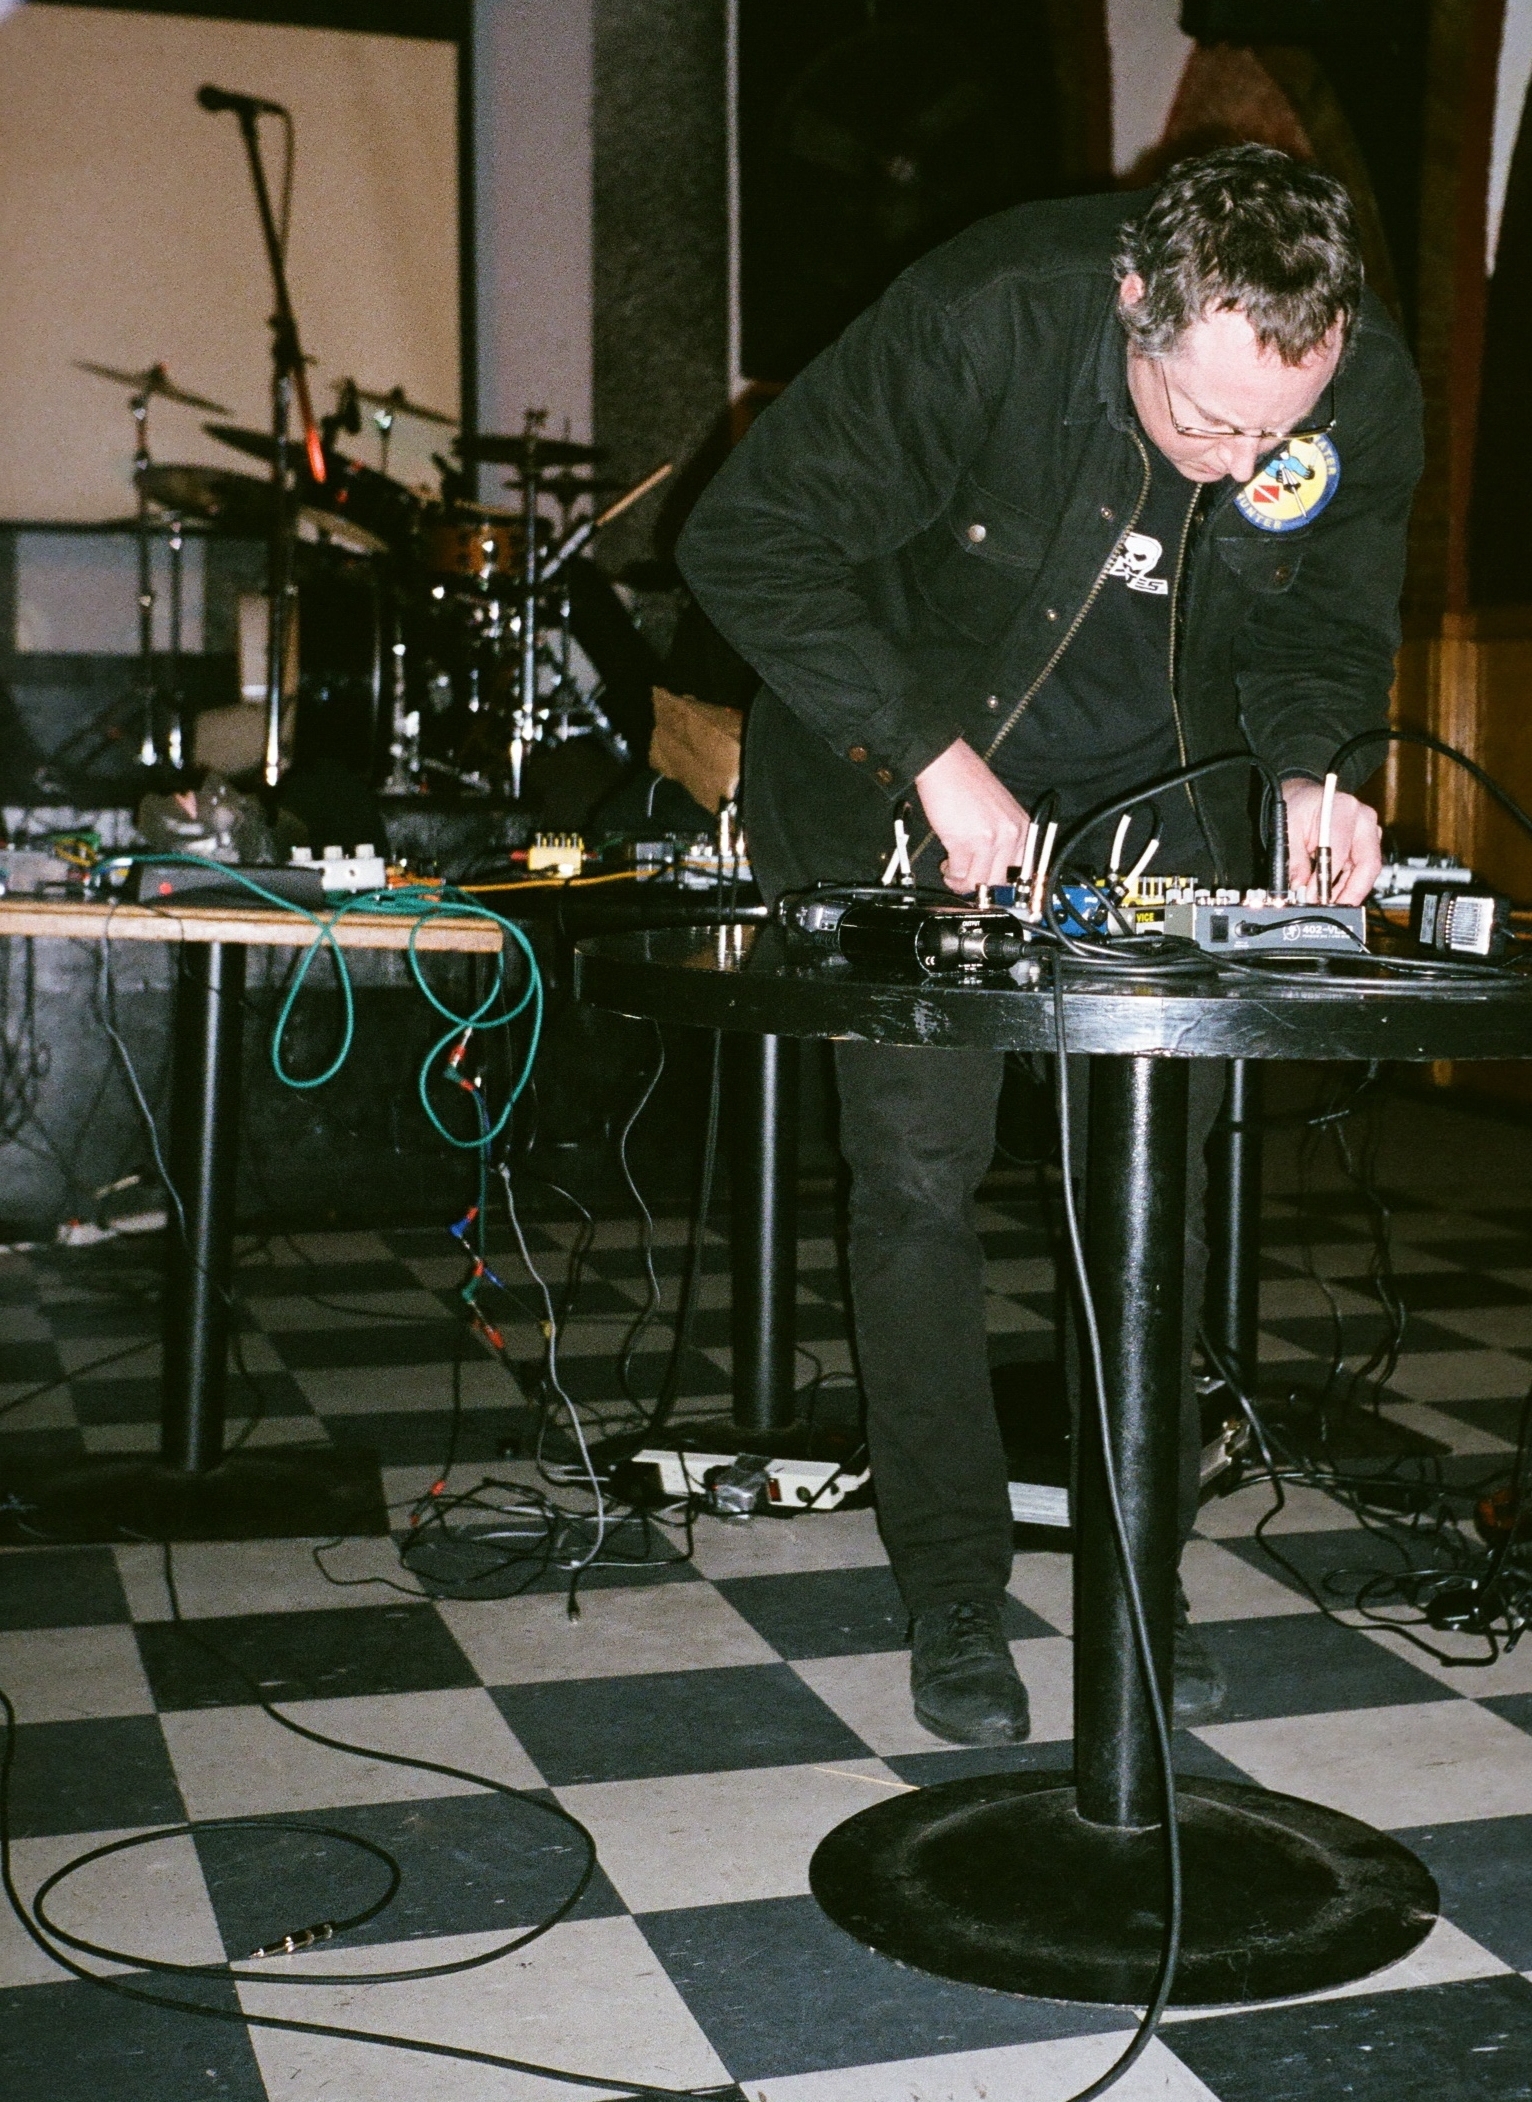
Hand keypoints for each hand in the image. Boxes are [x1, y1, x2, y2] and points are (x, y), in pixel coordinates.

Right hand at [914, 738, 1030, 892]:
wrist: (947, 764)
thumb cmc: (968, 782)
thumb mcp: (1001, 809)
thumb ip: (1004, 836)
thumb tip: (996, 868)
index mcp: (1022, 827)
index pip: (1023, 870)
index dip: (1007, 886)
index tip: (997, 893)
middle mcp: (1009, 835)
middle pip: (999, 881)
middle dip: (980, 887)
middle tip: (966, 882)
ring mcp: (987, 840)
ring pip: (977, 881)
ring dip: (961, 882)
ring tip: (953, 873)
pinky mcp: (963, 842)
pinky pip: (958, 873)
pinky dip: (950, 873)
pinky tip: (947, 863)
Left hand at [1282, 777, 1381, 904]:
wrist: (1304, 795)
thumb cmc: (1298, 806)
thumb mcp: (1287, 830)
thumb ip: (1294, 861)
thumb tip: (1298, 890)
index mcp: (1343, 809)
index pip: (1340, 852)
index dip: (1326, 880)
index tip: (1313, 897)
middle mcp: (1364, 820)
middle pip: (1368, 865)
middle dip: (1350, 892)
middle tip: (1331, 909)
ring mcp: (1369, 831)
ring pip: (1367, 871)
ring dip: (1347, 891)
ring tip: (1326, 904)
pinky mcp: (1368, 843)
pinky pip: (1362, 870)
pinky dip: (1347, 885)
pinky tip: (1331, 895)